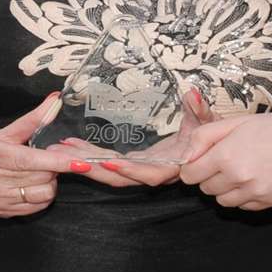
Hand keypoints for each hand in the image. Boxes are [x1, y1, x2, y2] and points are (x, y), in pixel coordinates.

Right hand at [0, 94, 89, 217]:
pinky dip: (42, 195)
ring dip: (49, 182)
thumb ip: (32, 120)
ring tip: (38, 172)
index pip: (32, 161)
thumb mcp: (3, 132)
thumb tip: (55, 101)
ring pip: (43, 194)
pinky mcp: (3, 213)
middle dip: (53, 167)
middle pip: (42, 176)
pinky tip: (33, 185)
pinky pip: (37, 207)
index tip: (80, 163)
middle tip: (47, 158)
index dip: (58, 162)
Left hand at [58, 85, 209, 188]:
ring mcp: (141, 168)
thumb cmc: (212, 139)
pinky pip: (108, 163)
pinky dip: (89, 155)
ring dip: (84, 162)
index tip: (111, 163)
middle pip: (119, 177)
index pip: (149, 173)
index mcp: (171, 165)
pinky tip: (70, 144)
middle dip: (92, 169)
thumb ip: (200, 110)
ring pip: (109, 172)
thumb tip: (193, 94)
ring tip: (58, 150)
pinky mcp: (134, 164)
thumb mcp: (209, 123)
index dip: (131, 171)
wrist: (213, 151)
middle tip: (66, 158)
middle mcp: (153, 171)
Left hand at [177, 113, 271, 210]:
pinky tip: (255, 179)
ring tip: (241, 170)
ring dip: (225, 188)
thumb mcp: (236, 122)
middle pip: (204, 188)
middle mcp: (238, 177)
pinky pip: (241, 206)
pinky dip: (242, 196)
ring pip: (221, 200)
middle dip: (209, 176)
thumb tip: (184, 155)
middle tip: (226, 161)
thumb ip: (204, 137)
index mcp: (226, 155)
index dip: (192, 167)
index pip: (189, 174)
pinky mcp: (265, 203)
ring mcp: (252, 193)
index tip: (201, 160)